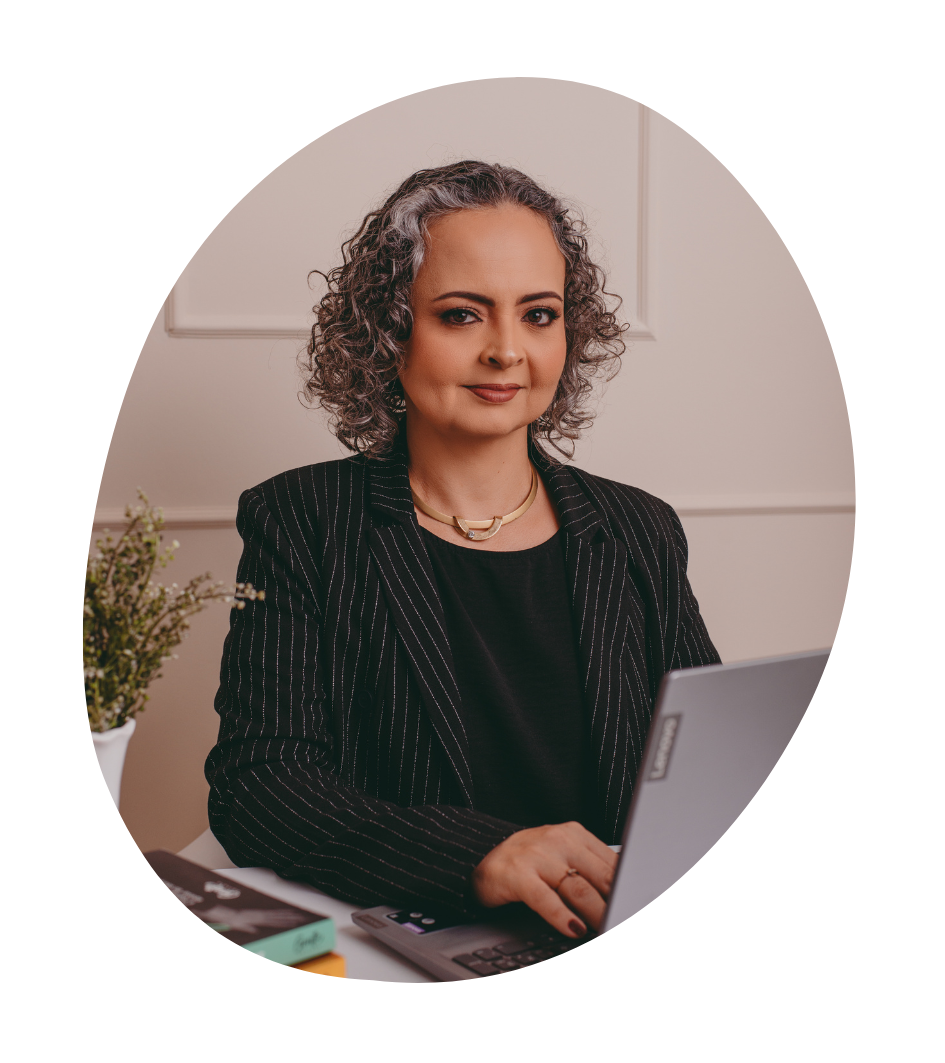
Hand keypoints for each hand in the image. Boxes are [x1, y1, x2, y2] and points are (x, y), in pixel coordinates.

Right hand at [471, 822, 617, 938]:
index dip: (629, 888)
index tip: (635, 903)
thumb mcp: (563, 855)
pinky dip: (562, 916)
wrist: (481, 856)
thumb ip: (591, 869)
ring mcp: (537, 856)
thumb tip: (625, 894)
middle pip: (601, 877)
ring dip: (597, 914)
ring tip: (606, 927)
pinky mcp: (517, 875)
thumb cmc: (530, 861)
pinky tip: (574, 929)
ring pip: (578, 888)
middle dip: (618, 903)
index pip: (613, 863)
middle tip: (624, 918)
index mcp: (575, 834)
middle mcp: (558, 840)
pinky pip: (545, 898)